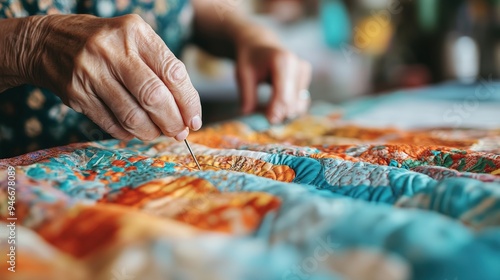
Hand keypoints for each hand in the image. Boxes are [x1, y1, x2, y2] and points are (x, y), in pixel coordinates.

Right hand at [25, 14, 201, 140]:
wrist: (48, 42)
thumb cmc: (105, 44)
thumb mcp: (134, 41)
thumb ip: (161, 69)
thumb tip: (186, 112)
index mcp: (135, 32)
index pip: (173, 72)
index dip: (188, 101)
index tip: (194, 119)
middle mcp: (112, 49)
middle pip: (154, 97)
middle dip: (172, 121)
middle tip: (178, 132)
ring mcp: (91, 72)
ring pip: (132, 116)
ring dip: (151, 132)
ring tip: (157, 133)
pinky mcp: (76, 94)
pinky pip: (111, 124)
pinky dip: (128, 133)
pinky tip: (135, 131)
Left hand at [235, 27, 311, 123]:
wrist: (261, 44)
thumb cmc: (250, 58)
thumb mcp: (242, 74)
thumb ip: (247, 96)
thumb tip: (250, 117)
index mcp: (283, 61)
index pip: (284, 95)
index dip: (276, 112)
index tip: (268, 122)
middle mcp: (299, 66)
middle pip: (293, 103)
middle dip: (279, 114)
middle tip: (261, 117)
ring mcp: (305, 73)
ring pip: (299, 105)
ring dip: (283, 113)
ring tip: (265, 108)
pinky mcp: (306, 80)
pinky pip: (300, 102)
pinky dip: (288, 109)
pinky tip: (274, 106)